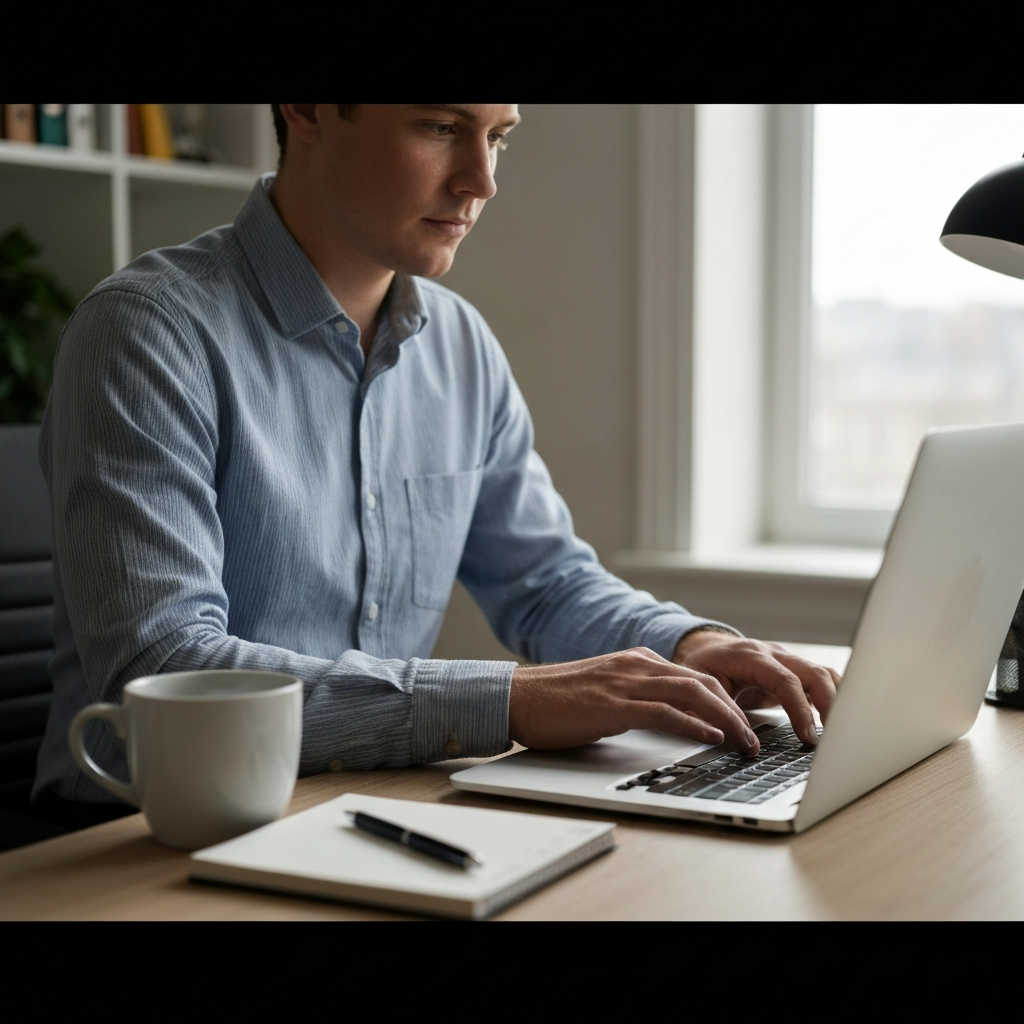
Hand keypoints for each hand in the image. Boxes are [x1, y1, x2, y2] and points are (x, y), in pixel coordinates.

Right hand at [508, 648, 759, 753]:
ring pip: (692, 693)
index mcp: (637, 661)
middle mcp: (637, 665)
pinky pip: (664, 712)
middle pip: (703, 683)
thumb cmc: (555, 702)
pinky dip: (694, 724)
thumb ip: (637, 700)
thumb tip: (669, 723)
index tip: (744, 725)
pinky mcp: (613, 705)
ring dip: (726, 720)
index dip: (726, 702)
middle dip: (736, 712)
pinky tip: (712, 737)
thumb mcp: (606, 693)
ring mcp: (625, 682)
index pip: (695, 678)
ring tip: (744, 743)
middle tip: (754, 739)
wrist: (516, 697)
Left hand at [672, 630, 839, 745]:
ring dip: (837, 701)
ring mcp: (787, 660)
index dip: (799, 709)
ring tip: (841, 734)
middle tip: (835, 739)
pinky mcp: (794, 671)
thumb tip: (745, 744)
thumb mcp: (699, 687)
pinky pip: (822, 680)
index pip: (785, 680)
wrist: (705, 648)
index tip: (807, 737)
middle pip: (814, 673)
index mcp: (750, 656)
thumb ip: (719, 712)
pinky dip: (834, 698)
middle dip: (830, 705)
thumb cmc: (701, 666)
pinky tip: (837, 721)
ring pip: (824, 674)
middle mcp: (774, 654)